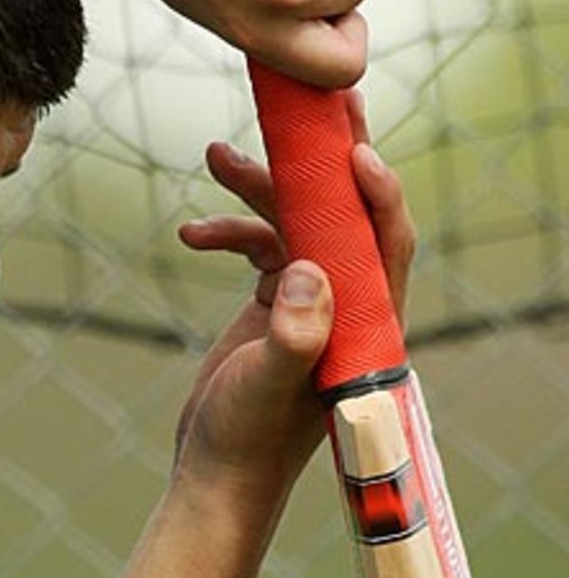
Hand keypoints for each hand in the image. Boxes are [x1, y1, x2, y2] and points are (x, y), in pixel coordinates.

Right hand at [171, 92, 413, 500]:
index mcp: (368, 322)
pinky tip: (190, 233)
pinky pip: (263, 245)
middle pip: (346, 212)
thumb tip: (306, 272)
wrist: (214, 474)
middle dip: (324, 159)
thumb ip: (294, 333)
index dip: (376, 190)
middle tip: (311, 102)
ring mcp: (314, 300)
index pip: (387, 239)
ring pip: (298, 219)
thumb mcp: (268, 386)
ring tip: (215, 158)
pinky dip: (229, 231)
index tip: (351, 148)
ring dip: (259, 188)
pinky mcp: (277, 303)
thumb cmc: (247, 441)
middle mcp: (349, 304)